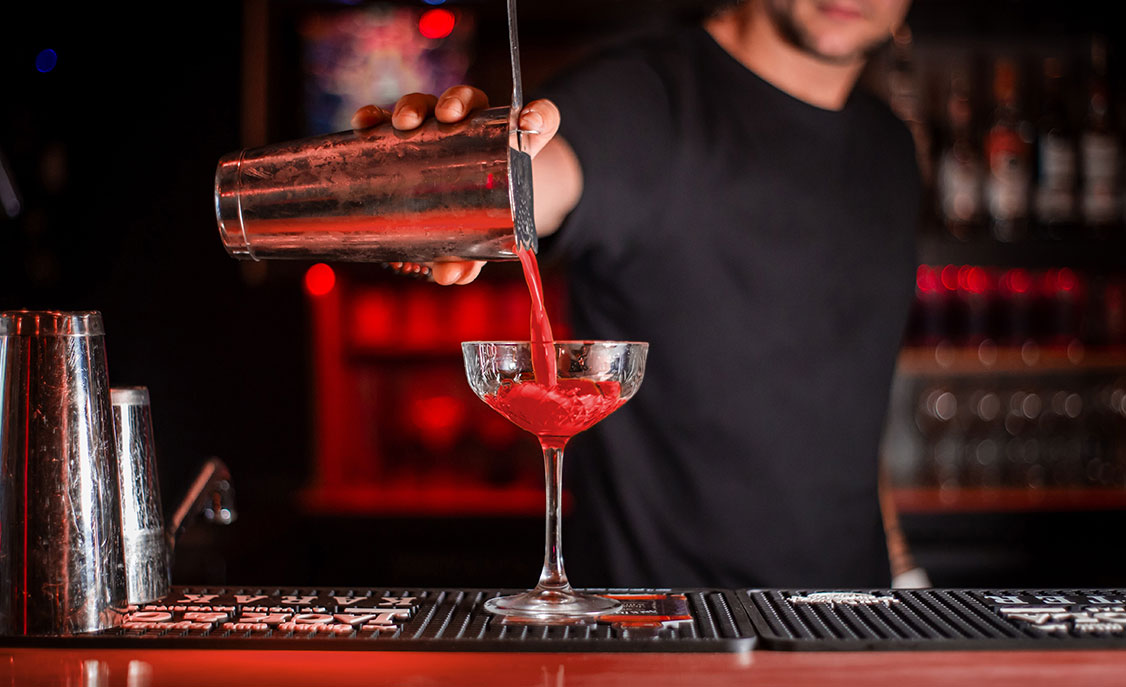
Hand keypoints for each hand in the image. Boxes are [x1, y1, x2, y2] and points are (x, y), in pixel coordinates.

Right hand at [352, 86, 560, 284]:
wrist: (457, 205)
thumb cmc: (479, 218)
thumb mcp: (481, 238)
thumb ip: (472, 258)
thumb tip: (448, 276)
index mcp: (510, 144)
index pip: (539, 120)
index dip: (540, 115)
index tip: (528, 120)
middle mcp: (473, 126)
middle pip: (469, 99)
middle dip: (457, 102)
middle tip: (449, 118)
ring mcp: (435, 125)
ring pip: (427, 103)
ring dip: (413, 106)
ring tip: (404, 124)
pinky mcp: (403, 133)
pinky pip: (387, 119)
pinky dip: (375, 117)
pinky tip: (364, 124)